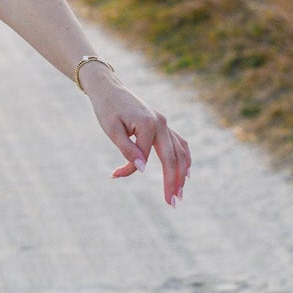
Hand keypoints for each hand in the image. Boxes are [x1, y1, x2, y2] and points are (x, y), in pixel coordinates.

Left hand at [85, 68, 191, 205]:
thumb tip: (143, 169)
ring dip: (181, 173)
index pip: (143, 156)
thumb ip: (127, 149)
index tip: (114, 175)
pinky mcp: (163, 124)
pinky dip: (184, 158)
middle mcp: (161, 123)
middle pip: (172, 158)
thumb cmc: (107, 109)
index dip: (130, 169)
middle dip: (173, 182)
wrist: (109, 88)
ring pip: (180, 152)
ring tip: (179, 193)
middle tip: (172, 203)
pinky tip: (186, 173)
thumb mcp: (111, 130)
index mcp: (148, 124)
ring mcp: (164, 123)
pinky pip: (179, 143)